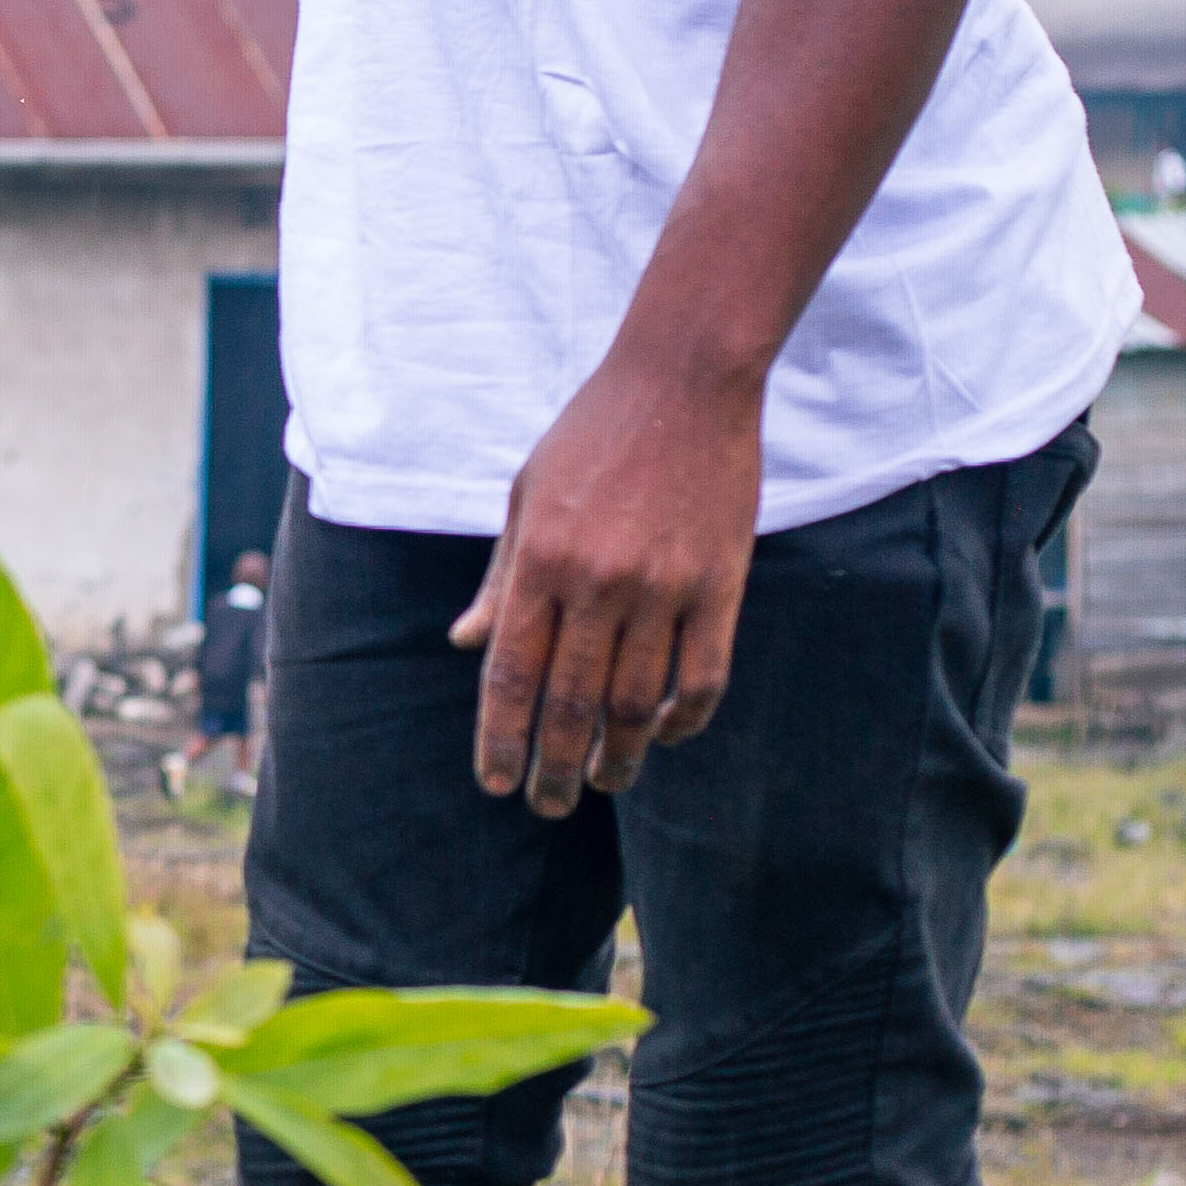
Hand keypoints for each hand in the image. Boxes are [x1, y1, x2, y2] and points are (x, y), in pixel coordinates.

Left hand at [450, 343, 763, 816]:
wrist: (685, 380)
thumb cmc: (592, 434)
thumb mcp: (527, 495)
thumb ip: (502, 577)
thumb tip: (465, 643)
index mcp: (540, 559)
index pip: (511, 673)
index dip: (501, 738)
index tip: (496, 783)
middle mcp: (598, 581)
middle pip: (571, 703)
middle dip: (554, 766)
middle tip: (548, 805)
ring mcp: (664, 586)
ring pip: (637, 702)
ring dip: (618, 755)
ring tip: (604, 781)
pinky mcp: (720, 584)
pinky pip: (703, 676)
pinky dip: (684, 719)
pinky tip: (666, 735)